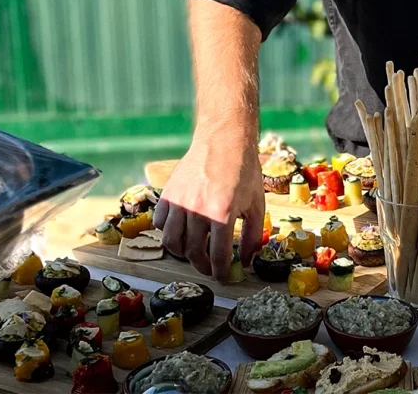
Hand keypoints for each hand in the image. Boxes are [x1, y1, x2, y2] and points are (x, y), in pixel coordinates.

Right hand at [153, 129, 263, 280]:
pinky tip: (181, 231)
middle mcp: (197, 209)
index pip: (217, 255)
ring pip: (172, 242)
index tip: (224, 277)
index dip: (221, 272)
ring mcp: (180, 201)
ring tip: (194, 252)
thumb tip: (246, 261)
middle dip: (202, 266)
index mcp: (222, 212)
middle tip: (209, 267)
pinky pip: (161, 223)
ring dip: (182, 253)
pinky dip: (168, 232)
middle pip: (193, 252)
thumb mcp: (256, 203)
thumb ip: (253, 234)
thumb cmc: (244, 170)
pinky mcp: (169, 193)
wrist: (224, 139)